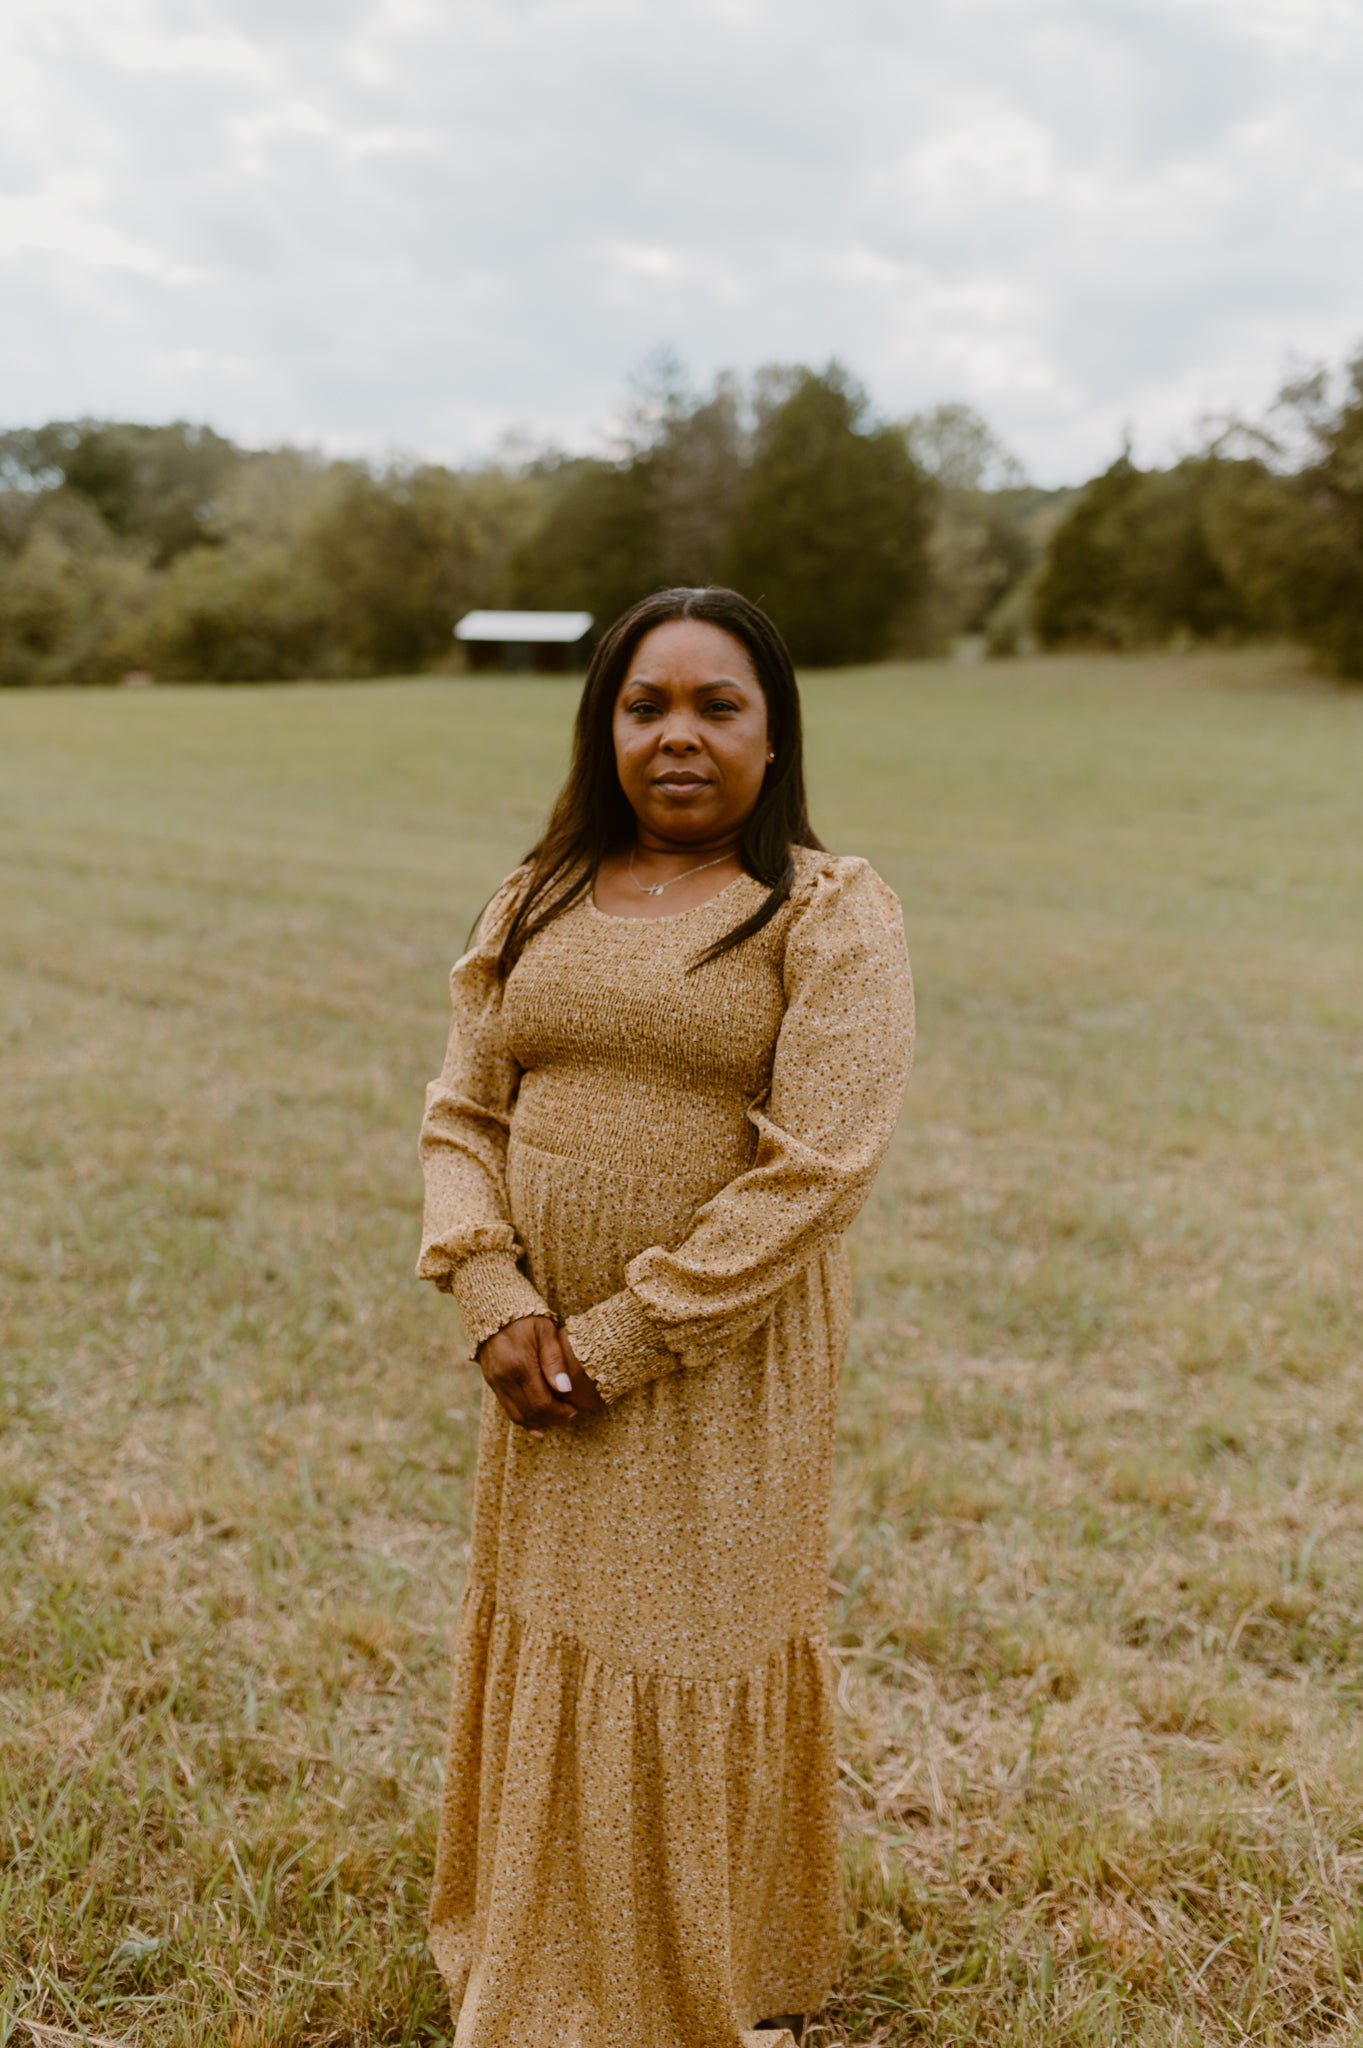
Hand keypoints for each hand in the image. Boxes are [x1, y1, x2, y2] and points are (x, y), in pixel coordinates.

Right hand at [476, 1317, 602, 1434]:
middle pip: (530, 1413)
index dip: (560, 1412)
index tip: (574, 1409)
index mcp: (520, 1364)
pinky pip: (508, 1409)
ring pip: (517, 1416)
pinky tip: (539, 1424)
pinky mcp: (492, 1383)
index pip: (542, 1403)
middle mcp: (504, 1377)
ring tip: (557, 1417)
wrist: (493, 1309)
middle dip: (553, 1419)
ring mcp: (495, 1382)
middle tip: (570, 1414)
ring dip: (539, 1422)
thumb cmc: (526, 1317)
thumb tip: (564, 1389)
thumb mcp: (545, 1330)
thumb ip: (554, 1360)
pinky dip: (525, 1419)